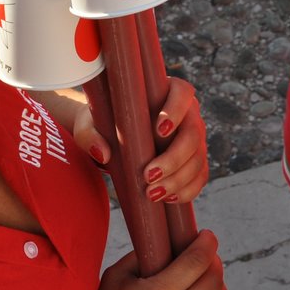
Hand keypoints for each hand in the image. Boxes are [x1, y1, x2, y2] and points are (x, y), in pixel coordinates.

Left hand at [73, 77, 208, 204]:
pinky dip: (187, 190)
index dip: (176, 110)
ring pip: (198, 158)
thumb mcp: (89, 126)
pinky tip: (167, 197)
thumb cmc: (102, 124)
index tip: (160, 130)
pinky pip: (199, 176)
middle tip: (148, 175)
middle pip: (193, 133)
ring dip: (178, 179)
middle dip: (174, 158)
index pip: (182, 93)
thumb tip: (103, 153)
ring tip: (152, 193)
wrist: (111, 139)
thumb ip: (90, 135)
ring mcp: (193, 138)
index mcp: (166, 92)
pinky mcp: (194, 160)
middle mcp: (187, 113)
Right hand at [82, 231, 230, 289]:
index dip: (207, 243)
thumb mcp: (115, 279)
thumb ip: (140, 256)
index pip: (197, 261)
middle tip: (205, 257)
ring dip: (218, 285)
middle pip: (214, 279)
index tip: (207, 236)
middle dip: (213, 261)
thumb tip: (165, 242)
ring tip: (205, 281)